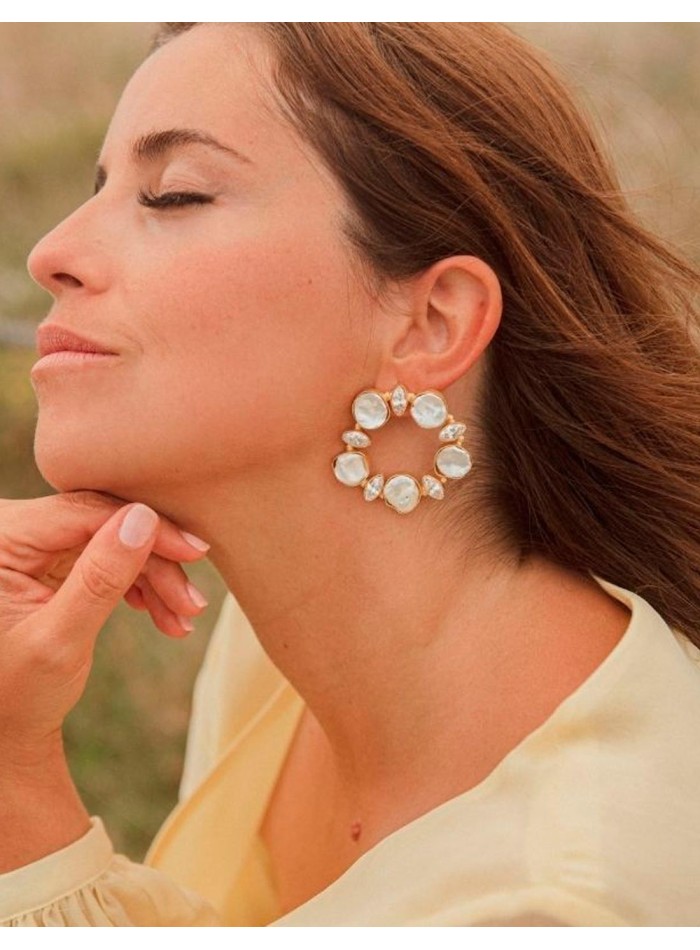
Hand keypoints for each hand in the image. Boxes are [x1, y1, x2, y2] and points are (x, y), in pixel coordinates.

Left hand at [0, 491, 209, 768]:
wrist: (5, 729)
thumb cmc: (15, 695)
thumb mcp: (58, 641)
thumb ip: (99, 579)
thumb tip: (143, 519)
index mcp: (0, 538)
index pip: (84, 512)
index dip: (147, 528)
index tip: (194, 553)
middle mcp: (15, 531)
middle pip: (104, 524)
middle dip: (154, 563)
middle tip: (193, 602)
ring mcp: (35, 544)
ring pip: (113, 540)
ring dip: (154, 578)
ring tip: (183, 619)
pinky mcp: (54, 560)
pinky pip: (109, 556)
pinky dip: (140, 584)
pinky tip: (163, 614)